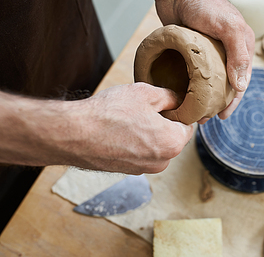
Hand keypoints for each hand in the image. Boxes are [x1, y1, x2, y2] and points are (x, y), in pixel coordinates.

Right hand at [68, 83, 193, 173]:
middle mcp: (163, 162)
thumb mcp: (147, 93)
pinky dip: (134, 142)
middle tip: (142, 109)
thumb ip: (171, 97)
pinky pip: (140, 153)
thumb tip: (179, 101)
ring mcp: (144, 169)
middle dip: (163, 123)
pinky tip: (119, 130)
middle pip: (172, 137)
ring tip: (128, 119)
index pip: (188, 125)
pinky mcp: (128, 171)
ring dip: (148, 133)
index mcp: (173, 143)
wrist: (73, 134)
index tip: (163, 104)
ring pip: (155, 145)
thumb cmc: (110, 113)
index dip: (177, 111)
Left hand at [155, 0, 254, 120]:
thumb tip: (241, 87)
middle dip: (218, 103)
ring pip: (209, 79)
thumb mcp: (228, 28)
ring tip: (193, 112)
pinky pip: (192, 71)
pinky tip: (183, 95)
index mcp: (241, 45)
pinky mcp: (191, 48)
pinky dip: (190, 84)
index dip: (234, 100)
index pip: (242, 79)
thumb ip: (238, 55)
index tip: (223, 116)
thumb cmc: (205, 5)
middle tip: (205, 119)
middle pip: (226, 83)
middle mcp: (227, 49)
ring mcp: (208, 50)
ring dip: (203, 96)